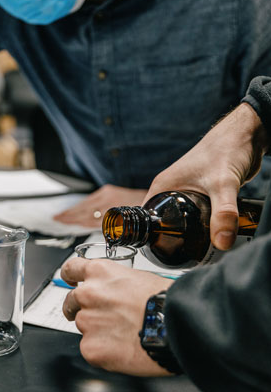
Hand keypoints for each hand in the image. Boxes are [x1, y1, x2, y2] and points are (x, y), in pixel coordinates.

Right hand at [53, 184, 146, 226]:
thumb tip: (106, 235)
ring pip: (85, 204)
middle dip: (69, 214)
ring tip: (61, 215)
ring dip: (72, 210)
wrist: (152, 196)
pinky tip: (75, 209)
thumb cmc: (142, 209)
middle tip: (57, 219)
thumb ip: (117, 228)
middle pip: (84, 209)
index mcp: (113, 209)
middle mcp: (108, 200)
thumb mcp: (131, 221)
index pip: (89, 216)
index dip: (75, 220)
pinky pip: (90, 199)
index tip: (64, 222)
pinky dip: (80, 205)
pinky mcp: (107, 190)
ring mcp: (106, 194)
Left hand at [61, 257, 173, 375]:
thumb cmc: (167, 302)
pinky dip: (103, 352)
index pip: (71, 269)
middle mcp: (87, 294)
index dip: (70, 277)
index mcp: (99, 272)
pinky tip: (123, 349)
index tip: (70, 281)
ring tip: (124, 335)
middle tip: (101, 319)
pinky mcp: (91, 348)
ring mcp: (87, 321)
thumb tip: (115, 293)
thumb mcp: (139, 278)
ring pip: (83, 327)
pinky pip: (90, 350)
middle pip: (72, 302)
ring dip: (97, 331)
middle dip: (82, 309)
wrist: (178, 326)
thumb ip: (116, 284)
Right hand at [145, 103, 267, 249]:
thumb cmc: (227, 149)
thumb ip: (223, 214)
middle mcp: (170, 189)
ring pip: (180, 219)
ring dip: (186, 233)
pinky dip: (199, 226)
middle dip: (170, 239)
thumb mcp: (223, 185)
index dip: (148, 237)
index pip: (144, 218)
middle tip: (181, 257)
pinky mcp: (201, 193)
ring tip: (195, 251)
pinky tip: (208, 236)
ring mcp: (185, 191)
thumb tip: (221, 243)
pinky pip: (195, 214)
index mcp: (162, 186)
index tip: (159, 253)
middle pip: (161, 222)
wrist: (246, 135)